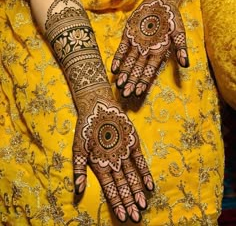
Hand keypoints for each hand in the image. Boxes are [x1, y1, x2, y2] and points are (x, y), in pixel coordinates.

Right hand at [73, 92, 153, 222]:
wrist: (97, 107)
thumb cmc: (86, 128)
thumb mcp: (79, 149)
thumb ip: (79, 169)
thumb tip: (77, 191)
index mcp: (101, 165)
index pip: (110, 188)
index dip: (116, 203)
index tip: (122, 216)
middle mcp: (114, 162)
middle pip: (123, 186)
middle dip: (129, 201)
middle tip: (136, 218)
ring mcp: (124, 154)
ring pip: (133, 176)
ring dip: (138, 190)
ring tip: (143, 206)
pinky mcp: (133, 144)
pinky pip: (140, 161)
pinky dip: (145, 172)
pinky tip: (149, 185)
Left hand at [111, 0, 188, 96]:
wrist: (160, 1)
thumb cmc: (172, 18)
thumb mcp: (179, 32)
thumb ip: (181, 48)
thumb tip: (185, 65)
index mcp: (158, 52)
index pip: (150, 70)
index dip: (144, 81)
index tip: (139, 92)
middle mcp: (146, 51)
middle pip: (138, 69)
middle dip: (132, 82)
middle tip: (125, 94)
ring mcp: (136, 44)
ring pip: (129, 62)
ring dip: (124, 73)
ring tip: (119, 85)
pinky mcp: (128, 36)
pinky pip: (122, 49)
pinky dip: (118, 58)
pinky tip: (114, 69)